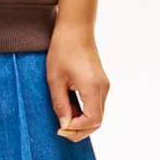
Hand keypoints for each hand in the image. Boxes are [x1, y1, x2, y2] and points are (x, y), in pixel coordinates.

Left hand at [46, 21, 109, 141]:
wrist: (75, 28)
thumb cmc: (63, 49)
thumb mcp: (55, 79)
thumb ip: (60, 104)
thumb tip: (64, 125)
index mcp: (93, 87)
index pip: (92, 121)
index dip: (76, 130)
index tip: (60, 129)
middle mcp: (103, 88)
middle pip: (97, 121)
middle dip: (80, 130)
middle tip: (61, 130)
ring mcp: (103, 85)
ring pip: (98, 114)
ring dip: (82, 121)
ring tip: (63, 117)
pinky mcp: (100, 82)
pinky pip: (96, 104)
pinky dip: (85, 111)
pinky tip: (70, 107)